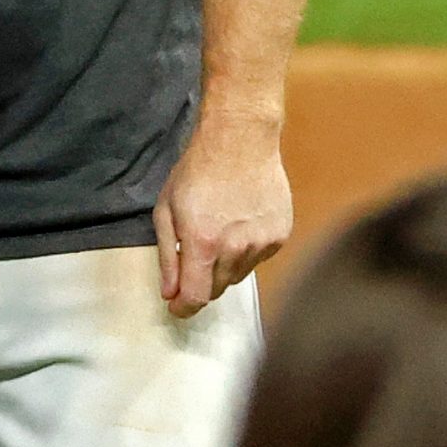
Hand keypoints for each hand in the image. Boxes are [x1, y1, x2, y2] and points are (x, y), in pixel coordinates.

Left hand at [153, 119, 291, 318]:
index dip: (184, 307)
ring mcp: (263, 243)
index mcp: (204, 243)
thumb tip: (170, 294)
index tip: (177, 306)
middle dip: (201, 281)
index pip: (196, 297)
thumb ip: (168, 256)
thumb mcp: (166, 210)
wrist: (240, 139)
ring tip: (220, 231)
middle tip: (195, 254)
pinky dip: (246, 251)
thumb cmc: (197, 171)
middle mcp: (237, 249)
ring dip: (224, 265)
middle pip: (217, 289)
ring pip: (238, 275)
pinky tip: (240, 223)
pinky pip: (258, 259)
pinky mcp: (280, 235)